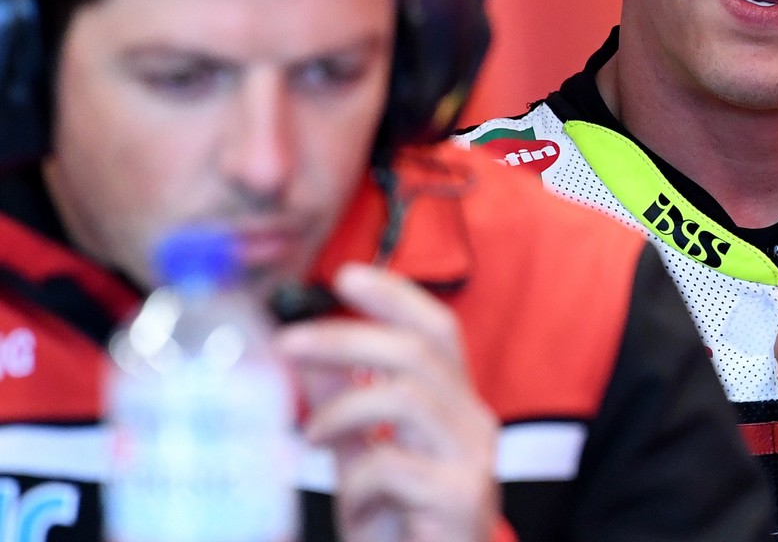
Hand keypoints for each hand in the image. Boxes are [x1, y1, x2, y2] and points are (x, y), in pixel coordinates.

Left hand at [276, 263, 498, 541]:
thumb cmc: (403, 528)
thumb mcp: (364, 460)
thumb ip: (347, 409)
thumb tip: (313, 358)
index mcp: (457, 406)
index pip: (437, 330)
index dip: (395, 297)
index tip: (345, 275)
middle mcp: (474, 423)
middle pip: (417, 351)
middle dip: (346, 338)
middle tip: (289, 342)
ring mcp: (472, 459)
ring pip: (408, 396)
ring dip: (343, 408)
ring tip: (310, 435)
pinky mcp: (460, 497)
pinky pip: (396, 465)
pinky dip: (358, 478)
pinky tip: (351, 503)